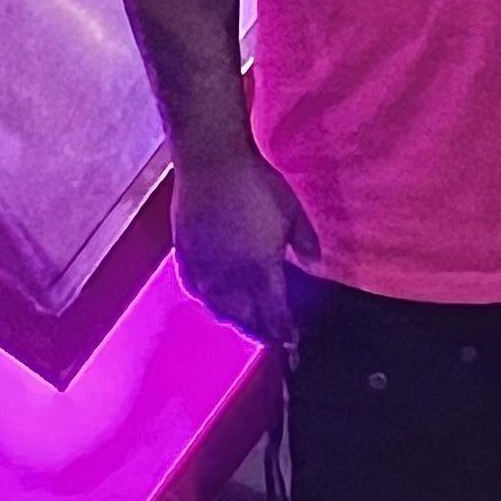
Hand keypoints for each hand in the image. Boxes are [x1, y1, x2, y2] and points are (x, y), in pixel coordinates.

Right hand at [169, 146, 313, 349]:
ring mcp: (204, 267)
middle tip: (270, 338)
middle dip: (259, 331)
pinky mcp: (185, 254)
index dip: (284, 330)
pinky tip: (211, 300)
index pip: (274, 312)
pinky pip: (195, 289)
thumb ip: (305, 243)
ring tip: (243, 325)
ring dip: (233, 320)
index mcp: (260, 269)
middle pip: (245, 316)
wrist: (210, 160)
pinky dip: (207, 300)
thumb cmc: (256, 183)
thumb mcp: (292, 211)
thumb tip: (315, 265)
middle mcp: (230, 277)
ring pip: (218, 307)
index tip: (292, 340)